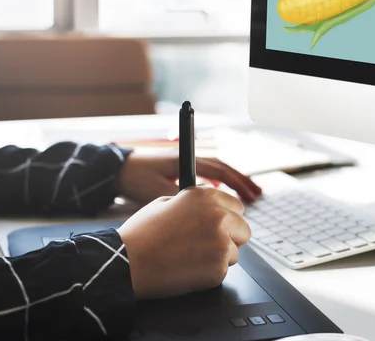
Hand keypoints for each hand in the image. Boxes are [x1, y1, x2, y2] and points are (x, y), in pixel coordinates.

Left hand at [116, 149, 261, 204]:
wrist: (117, 171)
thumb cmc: (136, 179)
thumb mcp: (159, 192)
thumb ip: (183, 201)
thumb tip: (205, 213)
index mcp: (187, 162)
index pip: (220, 170)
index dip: (238, 182)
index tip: (251, 194)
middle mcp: (190, 162)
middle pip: (223, 170)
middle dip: (242, 182)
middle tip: (258, 194)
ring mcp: (186, 166)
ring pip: (217, 173)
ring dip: (233, 183)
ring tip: (249, 195)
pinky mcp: (180, 174)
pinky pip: (207, 177)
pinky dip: (220, 186)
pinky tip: (224, 198)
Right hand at [118, 187, 250, 298]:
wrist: (128, 262)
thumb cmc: (142, 233)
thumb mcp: (166, 202)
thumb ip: (194, 202)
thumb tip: (210, 206)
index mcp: (207, 196)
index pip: (237, 206)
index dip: (228, 218)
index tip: (220, 225)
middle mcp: (219, 215)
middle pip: (243, 229)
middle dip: (230, 238)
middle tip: (206, 245)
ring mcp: (221, 241)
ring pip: (235, 252)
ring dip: (219, 257)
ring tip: (192, 257)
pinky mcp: (218, 267)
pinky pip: (223, 271)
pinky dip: (210, 274)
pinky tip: (188, 269)